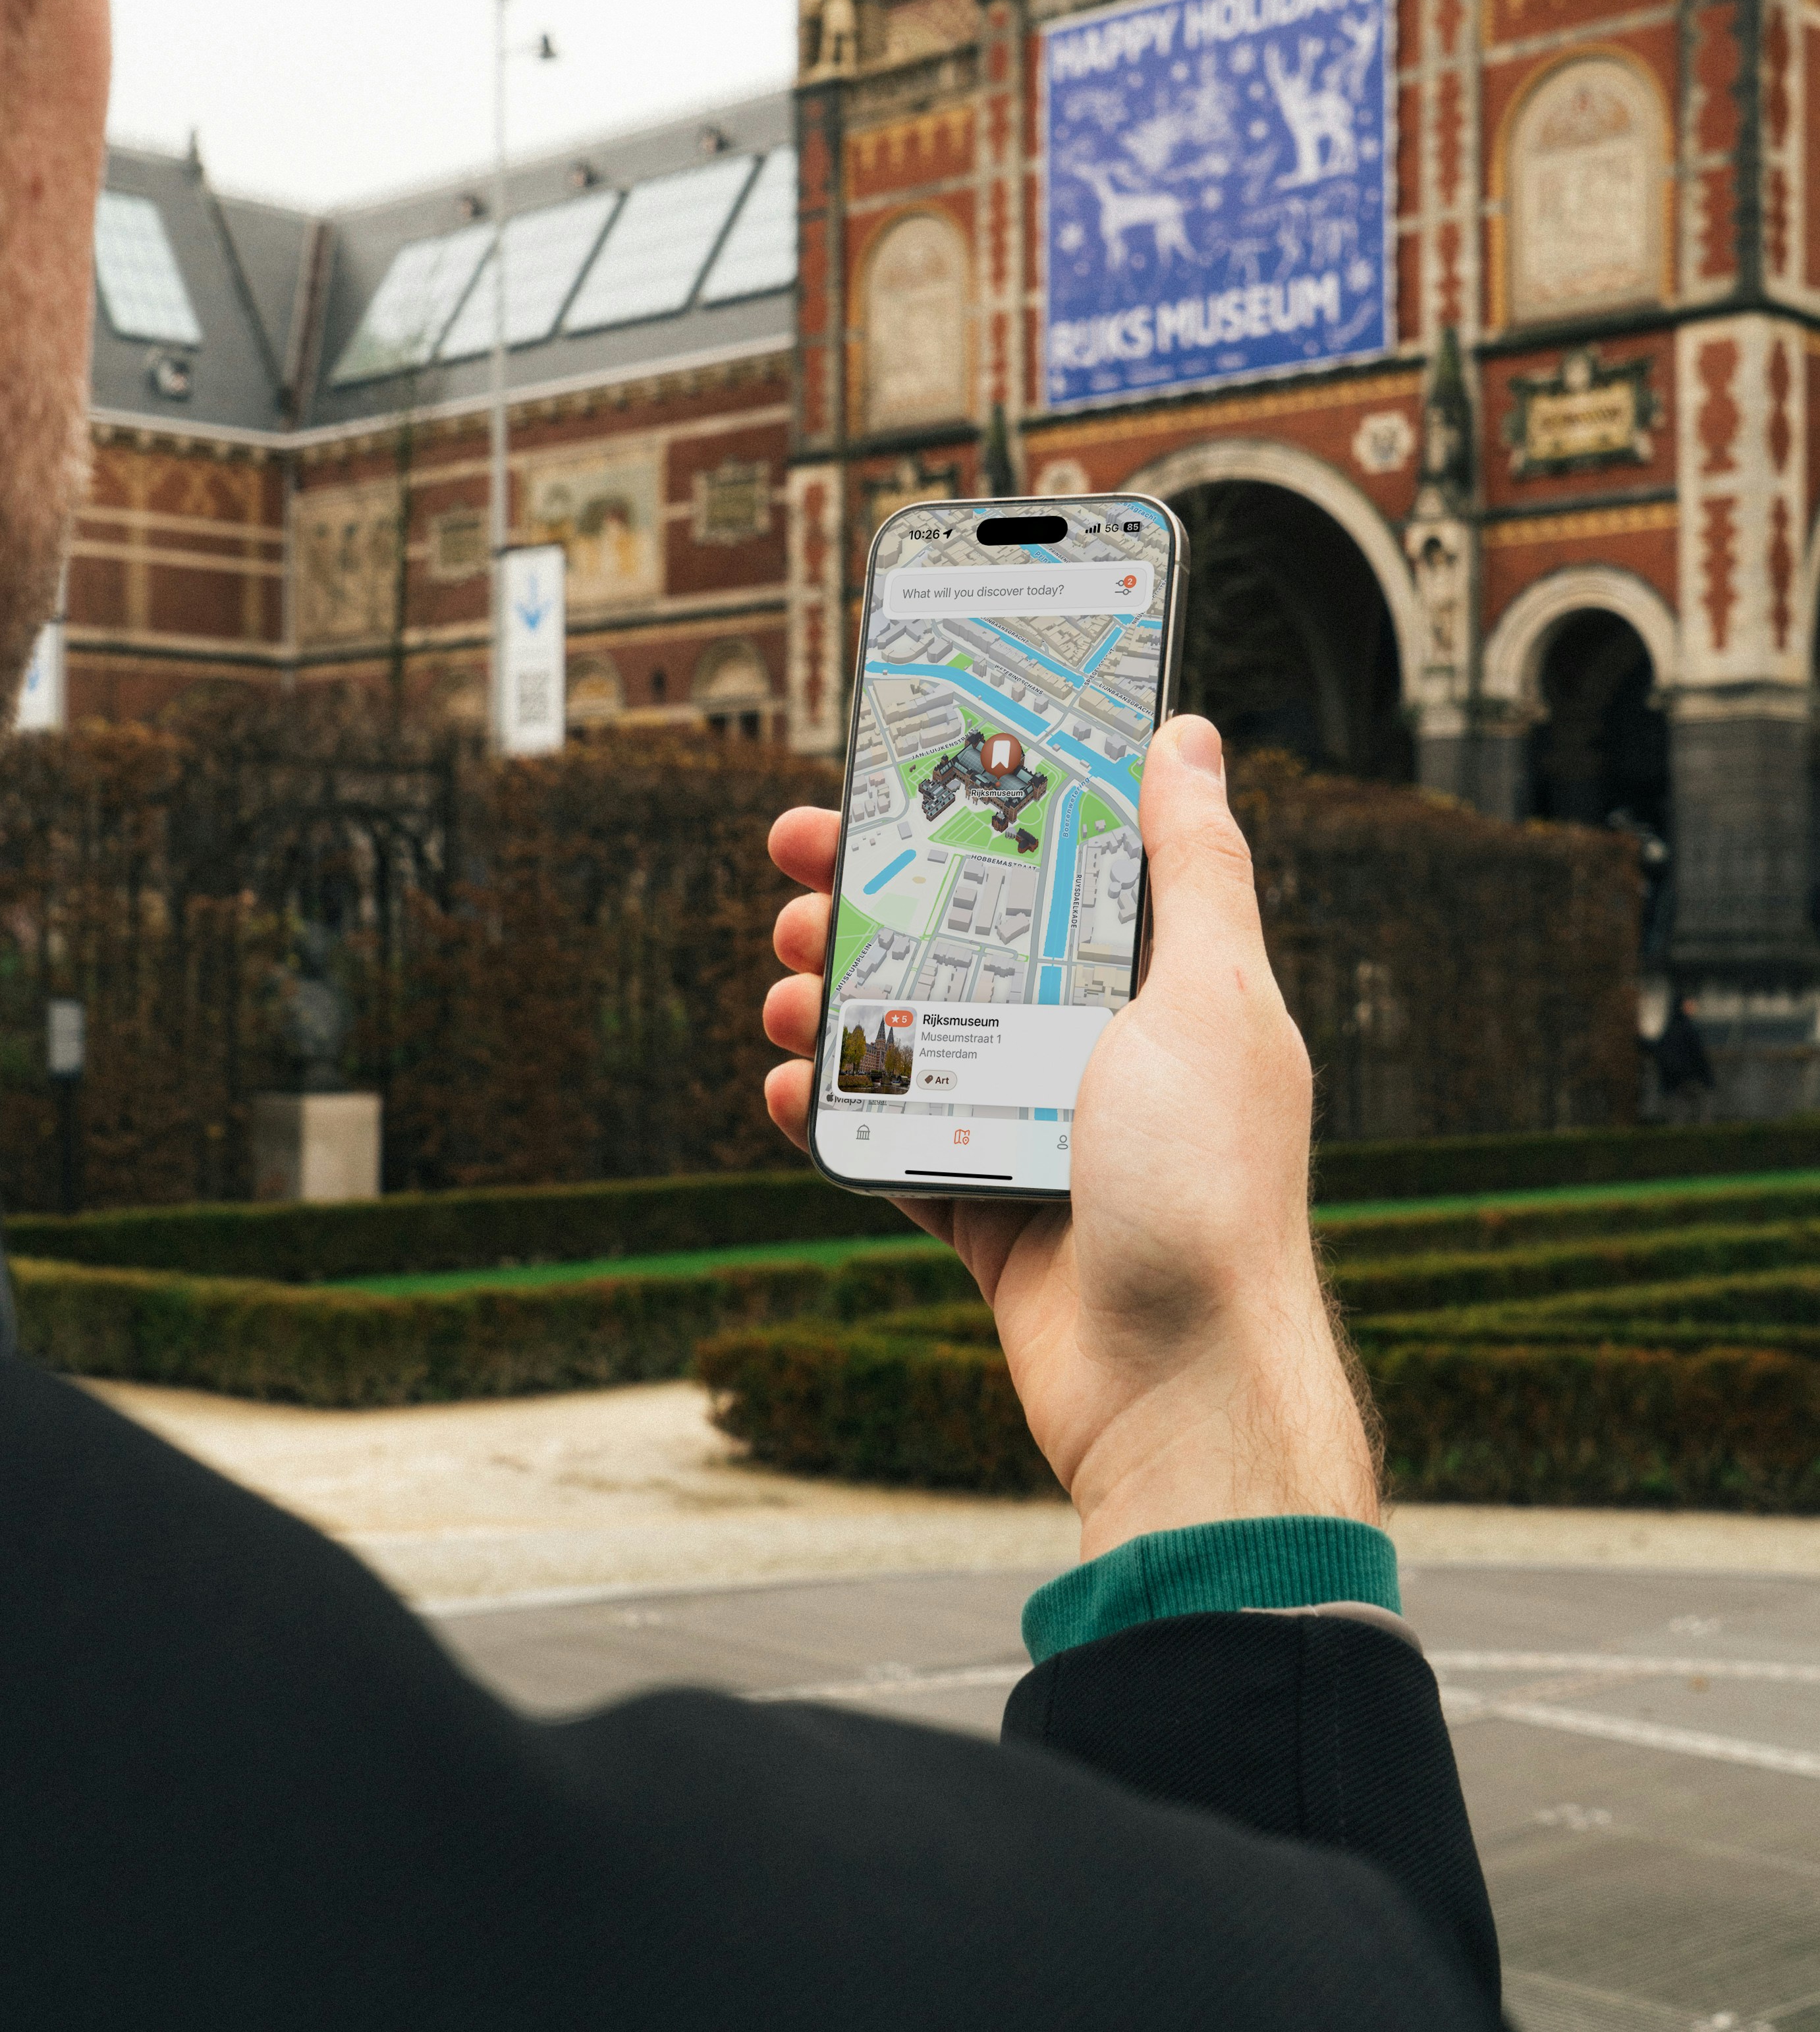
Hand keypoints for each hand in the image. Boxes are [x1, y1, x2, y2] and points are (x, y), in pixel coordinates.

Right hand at [763, 716, 1379, 1559]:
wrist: (1182, 1387)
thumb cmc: (1209, 1188)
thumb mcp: (1209, 1000)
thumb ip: (1194, 868)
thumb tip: (1193, 737)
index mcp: (1161, 987)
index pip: (1055, 868)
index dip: (974, 813)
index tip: (896, 775)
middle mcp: (1101, 1050)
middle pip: (965, 947)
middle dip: (873, 903)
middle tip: (793, 873)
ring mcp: (1040, 1131)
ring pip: (915, 1040)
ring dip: (837, 1002)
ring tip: (785, 987)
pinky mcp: (989, 1210)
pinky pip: (894, 1143)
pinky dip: (837, 1114)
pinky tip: (794, 1087)